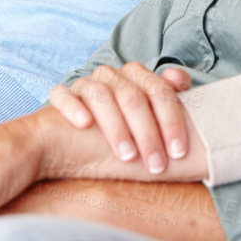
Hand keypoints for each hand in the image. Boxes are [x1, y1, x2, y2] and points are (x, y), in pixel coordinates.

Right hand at [48, 63, 193, 174]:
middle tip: (157, 165)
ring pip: (101, 95)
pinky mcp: (60, 97)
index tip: (179, 152)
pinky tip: (85, 124)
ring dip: (116, 127)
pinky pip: (63, 95)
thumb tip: (177, 78)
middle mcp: (111, 76)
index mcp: (136, 76)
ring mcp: (85, 84)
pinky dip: (74, 107)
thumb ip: (170, 100)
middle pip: (132, 96)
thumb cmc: (124, 134)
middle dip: (147, 133)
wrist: (75, 143)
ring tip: (128, 156)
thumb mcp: (152, 122)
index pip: (159, 89)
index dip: (172, 120)